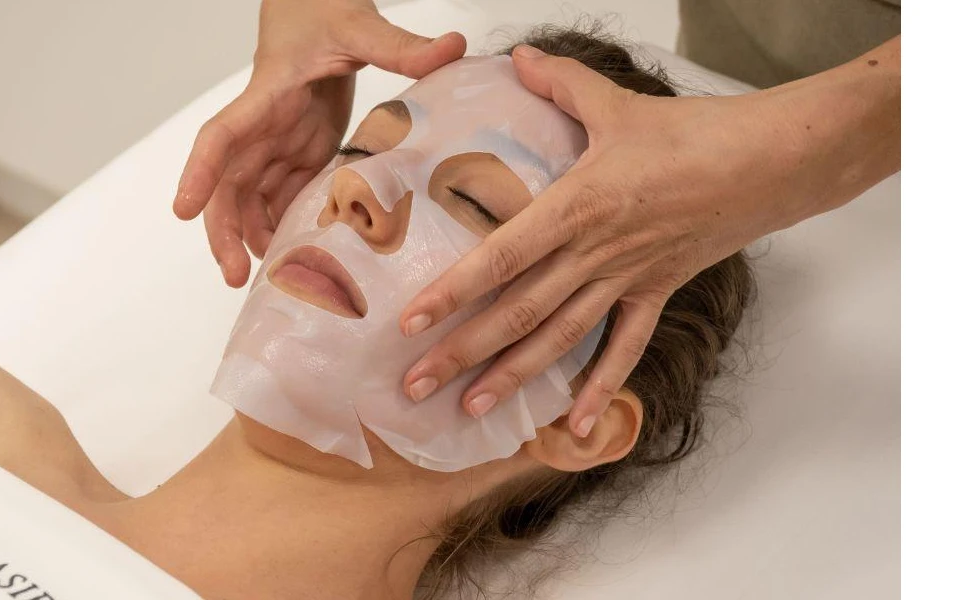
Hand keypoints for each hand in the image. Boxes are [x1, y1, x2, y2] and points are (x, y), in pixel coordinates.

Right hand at [172, 0, 465, 286]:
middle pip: (227, 184)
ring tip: (273, 278)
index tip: (184, 210)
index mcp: (266, 96)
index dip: (199, 173)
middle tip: (233, 275)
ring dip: (254, 237)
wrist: (314, 2)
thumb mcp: (359, 23)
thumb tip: (452, 48)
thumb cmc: (322, 9)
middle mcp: (262, 125)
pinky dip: (285, 226)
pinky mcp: (300, 149)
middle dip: (223, 230)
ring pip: (250, 198)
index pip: (220, 136)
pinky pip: (282, 195)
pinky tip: (299, 258)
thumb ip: (400, 43)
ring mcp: (278, 141)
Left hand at [400, 42, 899, 435]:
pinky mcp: (656, 291)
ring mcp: (626, 279)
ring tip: (471, 409)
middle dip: (462, 351)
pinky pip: (625, 348)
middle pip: (518, 312)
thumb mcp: (617, 104)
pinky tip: (578, 426)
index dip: (453, 292)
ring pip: (560, 338)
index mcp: (577, 207)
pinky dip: (602, 388)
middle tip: (414, 384)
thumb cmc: (695, 133)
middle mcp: (595, 253)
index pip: (500, 257)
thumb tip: (519, 58)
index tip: (410, 322)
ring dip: (514, 377)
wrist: (771, 162)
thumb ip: (562, 83)